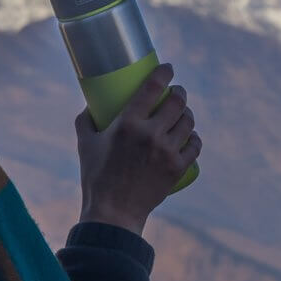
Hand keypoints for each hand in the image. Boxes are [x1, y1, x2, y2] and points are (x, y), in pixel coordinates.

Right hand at [73, 63, 201, 235]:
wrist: (114, 212)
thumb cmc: (96, 176)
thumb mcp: (85, 143)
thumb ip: (85, 120)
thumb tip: (90, 104)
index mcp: (128, 123)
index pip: (153, 87)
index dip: (164, 72)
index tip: (168, 68)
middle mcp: (151, 134)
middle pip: (177, 102)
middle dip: (179, 92)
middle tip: (176, 92)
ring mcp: (167, 152)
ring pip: (188, 122)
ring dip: (187, 113)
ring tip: (182, 113)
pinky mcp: (178, 168)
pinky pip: (195, 145)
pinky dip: (194, 137)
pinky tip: (190, 135)